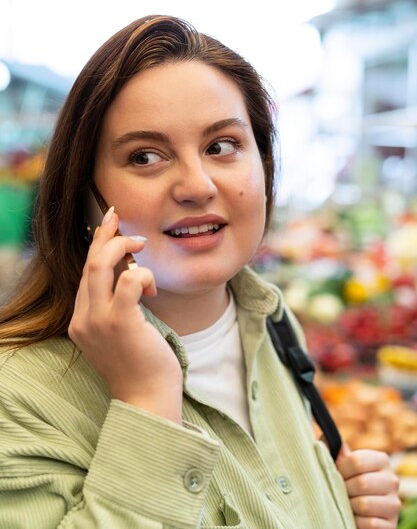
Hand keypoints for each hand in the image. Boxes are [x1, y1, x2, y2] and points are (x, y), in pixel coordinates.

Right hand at [69, 208, 182, 422]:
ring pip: (100, 265)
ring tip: (141, 244)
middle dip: (106, 236)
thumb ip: (116, 307)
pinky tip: (152, 288)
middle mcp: (83, 318)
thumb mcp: (120, 333)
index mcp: (81, 320)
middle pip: (89, 263)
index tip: (109, 226)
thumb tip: (130, 274)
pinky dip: (143, 274)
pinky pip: (129, 280)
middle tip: (120, 219)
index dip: (97, 247)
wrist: (147, 399)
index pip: (86, 274)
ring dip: (123, 247)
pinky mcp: (120, 322)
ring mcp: (98, 321)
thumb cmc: (141, 365)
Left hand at [336, 443, 400, 528]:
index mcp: (381, 460)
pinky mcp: (391, 525)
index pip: (358, 461)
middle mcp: (392, 480)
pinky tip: (355, 518)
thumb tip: (325, 435)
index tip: (337, 474)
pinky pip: (369, 524)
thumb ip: (336, 451)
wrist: (361, 512)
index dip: (342, 470)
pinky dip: (357, 522)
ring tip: (347, 504)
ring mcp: (394, 504)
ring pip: (364, 505)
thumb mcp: (343, 464)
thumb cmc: (348, 482)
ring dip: (349, 506)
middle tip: (341, 491)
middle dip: (345, 489)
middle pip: (362, 483)